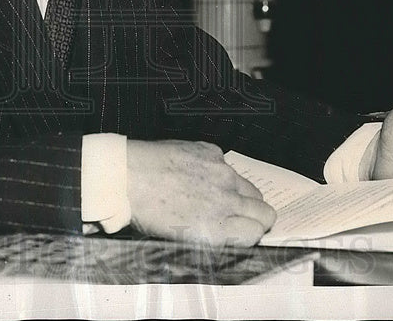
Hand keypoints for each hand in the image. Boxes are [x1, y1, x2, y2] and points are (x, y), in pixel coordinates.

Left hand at [126, 139, 275, 245]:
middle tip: (240, 218)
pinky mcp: (211, 152)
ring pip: (251, 188)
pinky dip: (219, 172)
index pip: (257, 234)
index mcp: (216, 230)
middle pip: (266, 213)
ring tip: (216, 197)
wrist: (125, 174)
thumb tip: (234, 236)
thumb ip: (214, 238)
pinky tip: (196, 175)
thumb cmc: (145, 211)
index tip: (243, 233)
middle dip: (257, 218)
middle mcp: (225, 201)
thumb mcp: (180, 240)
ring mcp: (221, 173)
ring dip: (241, 195)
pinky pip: (228, 165)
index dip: (251, 235)